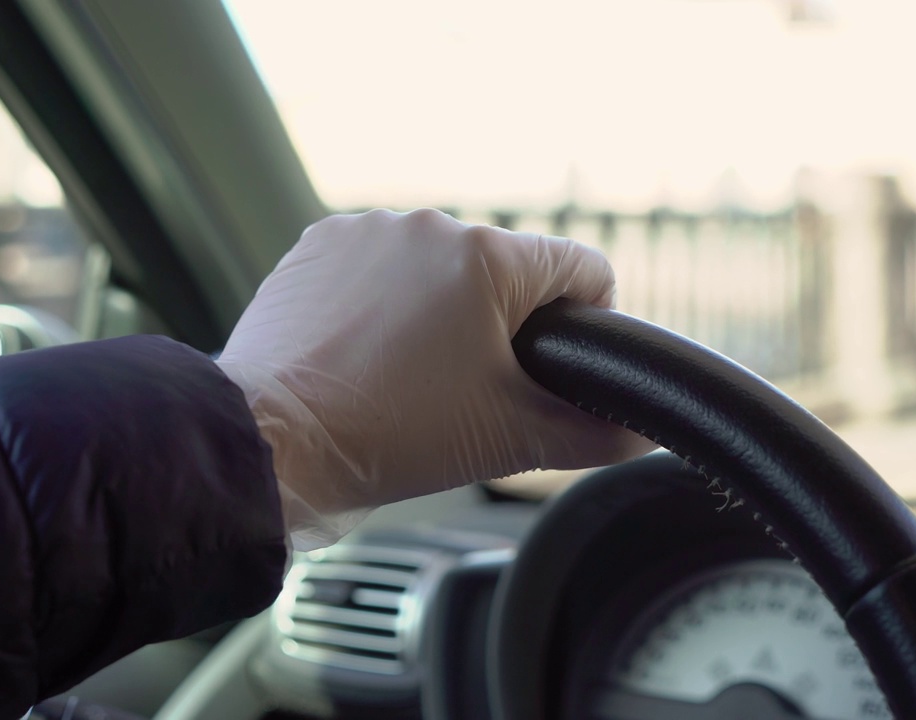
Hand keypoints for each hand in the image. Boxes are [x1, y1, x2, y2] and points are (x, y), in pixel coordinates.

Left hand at [217, 209, 654, 548]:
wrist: (274, 441)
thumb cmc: (388, 434)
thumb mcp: (509, 440)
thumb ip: (593, 433)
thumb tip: (641, 432)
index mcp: (488, 256)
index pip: (583, 268)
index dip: (586, 323)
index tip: (549, 369)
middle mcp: (430, 225)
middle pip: (507, 271)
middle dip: (502, 325)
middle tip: (467, 388)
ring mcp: (368, 231)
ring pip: (440, 268)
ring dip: (440, 310)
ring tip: (408, 375)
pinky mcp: (319, 245)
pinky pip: (379, 266)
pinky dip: (383, 302)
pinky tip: (365, 352)